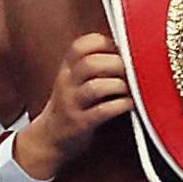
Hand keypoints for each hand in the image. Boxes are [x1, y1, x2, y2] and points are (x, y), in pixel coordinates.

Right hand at [19, 34, 130, 181]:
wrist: (49, 138)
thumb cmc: (71, 105)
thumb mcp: (74, 80)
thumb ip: (94, 64)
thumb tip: (127, 50)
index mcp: (67, 69)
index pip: (81, 45)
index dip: (104, 43)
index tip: (120, 49)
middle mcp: (67, 83)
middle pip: (90, 63)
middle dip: (117, 64)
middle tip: (132, 70)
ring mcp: (72, 104)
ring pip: (95, 87)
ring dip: (119, 85)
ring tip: (130, 89)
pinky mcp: (80, 124)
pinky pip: (102, 112)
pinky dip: (120, 105)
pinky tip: (129, 104)